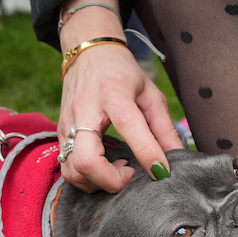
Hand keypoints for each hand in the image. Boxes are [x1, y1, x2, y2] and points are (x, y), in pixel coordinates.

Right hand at [58, 45, 183, 193]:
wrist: (88, 55)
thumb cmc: (123, 74)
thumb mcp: (150, 94)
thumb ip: (165, 128)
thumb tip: (179, 157)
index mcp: (113, 93)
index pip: (128, 126)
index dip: (147, 153)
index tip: (162, 172)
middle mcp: (84, 110)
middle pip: (87, 160)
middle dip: (111, 180)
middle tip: (130, 173)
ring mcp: (67, 124)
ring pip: (73, 170)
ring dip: (98, 181)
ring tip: (119, 169)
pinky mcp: (58, 134)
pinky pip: (68, 168)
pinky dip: (87, 178)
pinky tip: (105, 167)